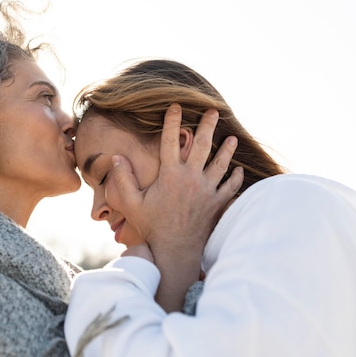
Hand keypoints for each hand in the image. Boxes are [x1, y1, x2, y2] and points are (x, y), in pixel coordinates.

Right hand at [104, 104, 242, 310]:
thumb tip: (116, 158)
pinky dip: (235, 178)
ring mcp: (206, 191)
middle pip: (202, 146)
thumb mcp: (130, 203)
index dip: (173, 121)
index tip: (176, 106)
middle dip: (208, 126)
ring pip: (220, 164)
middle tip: (214, 111)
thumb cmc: (151, 226)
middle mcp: (191, 179)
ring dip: (227, 150)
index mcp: (170, 175)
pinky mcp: (216, 204)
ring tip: (232, 138)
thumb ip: (123, 179)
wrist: (175, 250)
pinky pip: (229, 188)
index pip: (171, 141)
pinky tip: (239, 171)